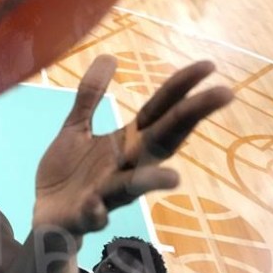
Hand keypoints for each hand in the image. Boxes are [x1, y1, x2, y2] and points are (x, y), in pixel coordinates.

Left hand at [33, 56, 231, 235]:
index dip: (182, 88)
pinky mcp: (84, 216)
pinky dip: (96, 211)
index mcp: (126, 143)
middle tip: (225, 94)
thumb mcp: (76, 127)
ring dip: (152, 181)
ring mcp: (107, 193)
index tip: (209, 65)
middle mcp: (125, 166)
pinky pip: (92, 215)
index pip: (160, 111)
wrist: (47, 215)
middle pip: (163, 140)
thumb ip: (90, 96)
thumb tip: (110, 56)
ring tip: (174, 179)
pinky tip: (96, 205)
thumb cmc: (70, 172)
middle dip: (190, 118)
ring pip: (134, 186)